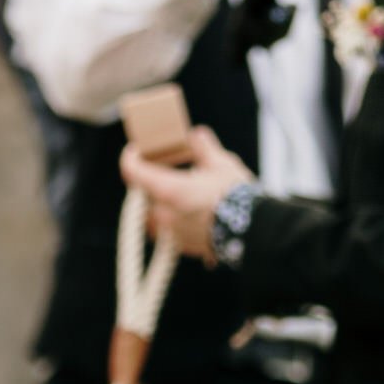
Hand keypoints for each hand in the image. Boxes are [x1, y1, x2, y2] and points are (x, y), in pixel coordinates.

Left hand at [120, 124, 251, 258]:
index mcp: (168, 190)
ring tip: (176, 196)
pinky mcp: (181, 247)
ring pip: (153, 217)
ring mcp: (171, 234)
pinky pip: (168, 232)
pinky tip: (189, 215)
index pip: (133, 172)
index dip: (130, 158)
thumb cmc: (236, 195)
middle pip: (142, 196)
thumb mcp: (221, 164)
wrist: (254, 231)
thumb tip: (196, 135)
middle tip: (160, 172)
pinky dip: (173, 222)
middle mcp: (164, 214)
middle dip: (149, 184)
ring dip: (159, 205)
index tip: (135, 151)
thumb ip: (203, 148)